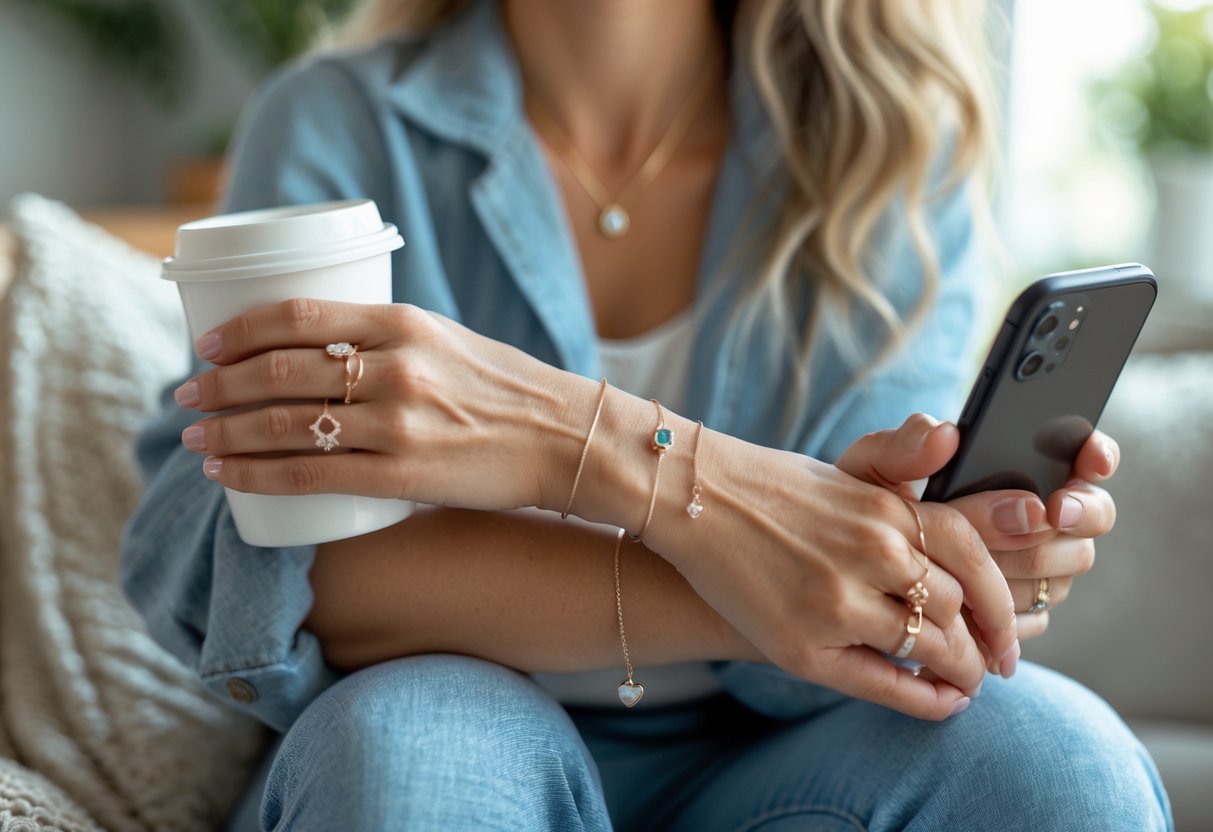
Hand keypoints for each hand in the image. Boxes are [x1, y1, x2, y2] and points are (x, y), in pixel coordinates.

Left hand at [173, 299, 579, 510]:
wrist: (566, 438)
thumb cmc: (506, 388)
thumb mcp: (447, 338)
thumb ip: (388, 339)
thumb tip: (319, 349)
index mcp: (403, 322)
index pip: (298, 316)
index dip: (239, 330)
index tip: (206, 345)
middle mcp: (396, 367)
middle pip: (279, 371)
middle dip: (218, 385)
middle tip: (188, 396)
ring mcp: (399, 423)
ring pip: (287, 425)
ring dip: (227, 433)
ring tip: (196, 441)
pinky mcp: (405, 475)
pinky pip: (312, 476)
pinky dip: (259, 476)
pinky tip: (229, 476)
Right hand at [647, 434, 1017, 721]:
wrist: (693, 502)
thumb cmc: (772, 488)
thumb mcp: (846, 468)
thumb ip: (904, 464)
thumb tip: (953, 435)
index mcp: (886, 508)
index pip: (973, 554)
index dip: (1000, 596)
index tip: (1009, 623)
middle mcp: (872, 551)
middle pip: (957, 607)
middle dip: (985, 640)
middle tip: (998, 661)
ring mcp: (838, 601)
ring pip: (929, 646)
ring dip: (960, 671)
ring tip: (968, 680)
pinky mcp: (803, 643)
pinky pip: (884, 683)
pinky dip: (925, 699)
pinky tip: (944, 703)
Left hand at [837, 415, 1117, 644]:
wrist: (850, 571)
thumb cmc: (865, 509)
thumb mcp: (870, 472)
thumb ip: (900, 448)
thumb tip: (944, 433)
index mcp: (1016, 468)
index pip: (1082, 454)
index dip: (1097, 455)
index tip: (1090, 459)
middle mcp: (1041, 517)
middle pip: (1091, 515)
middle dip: (1077, 512)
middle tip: (1053, 510)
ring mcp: (1039, 567)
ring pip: (1068, 565)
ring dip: (1037, 561)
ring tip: (993, 558)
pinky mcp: (1022, 612)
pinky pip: (1037, 613)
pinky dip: (1011, 609)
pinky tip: (978, 605)